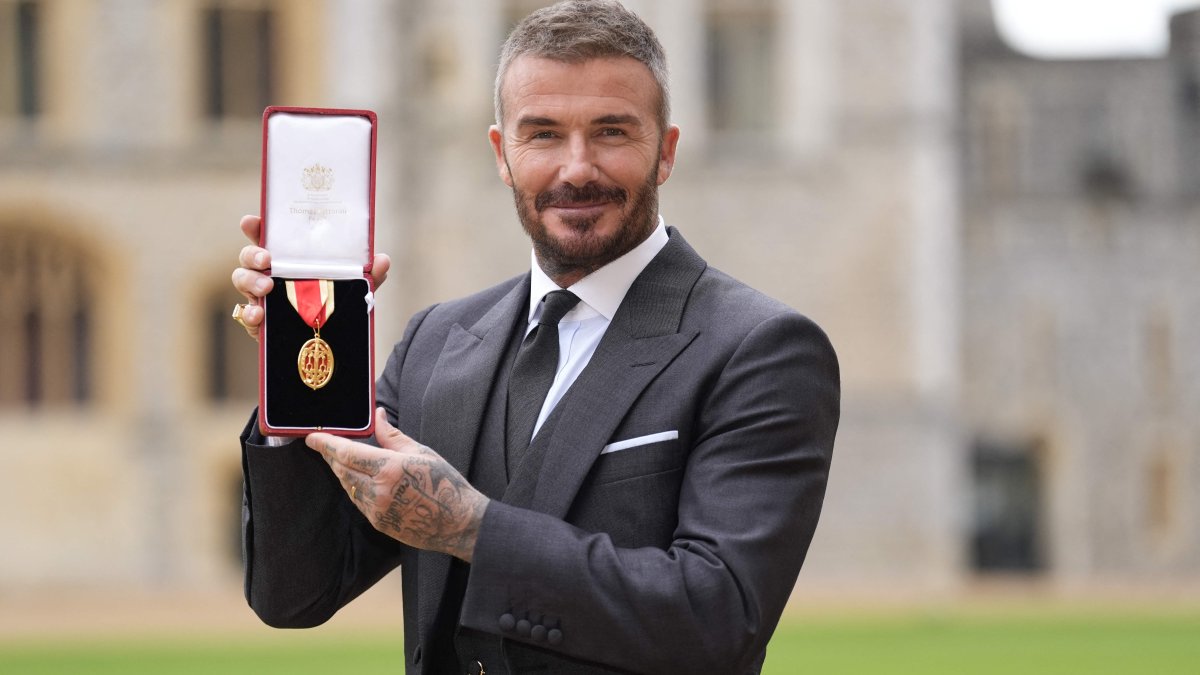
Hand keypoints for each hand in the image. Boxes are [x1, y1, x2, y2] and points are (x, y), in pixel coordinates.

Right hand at [231, 215, 391, 340]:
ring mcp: (260, 297)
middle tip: (267, 260)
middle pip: (248, 256)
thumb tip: (382, 260)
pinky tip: (259, 314)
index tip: (251, 221)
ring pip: (242, 281)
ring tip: (266, 287)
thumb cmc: (335, 306)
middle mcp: (269, 274)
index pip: (268, 237)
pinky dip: (249, 313)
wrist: (331, 345)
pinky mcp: (259, 323)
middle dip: (252, 254)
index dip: (256, 226)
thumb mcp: (353, 289)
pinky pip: (245, 315)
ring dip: (250, 281)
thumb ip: (368, 276)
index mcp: (289, 259)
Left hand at [306, 408, 487, 561]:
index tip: (311, 437)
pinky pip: (358, 501)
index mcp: (388, 469)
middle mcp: (378, 491)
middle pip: (342, 470)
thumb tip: (378, 416)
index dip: (325, 444)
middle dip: (331, 456)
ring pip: (347, 487)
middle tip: (325, 444)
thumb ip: (392, 436)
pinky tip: (359, 479)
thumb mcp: (421, 452)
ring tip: (341, 459)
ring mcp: (376, 510)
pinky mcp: (378, 523)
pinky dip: (354, 487)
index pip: (346, 453)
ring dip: (342, 472)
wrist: (458, 522)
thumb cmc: (445, 484)